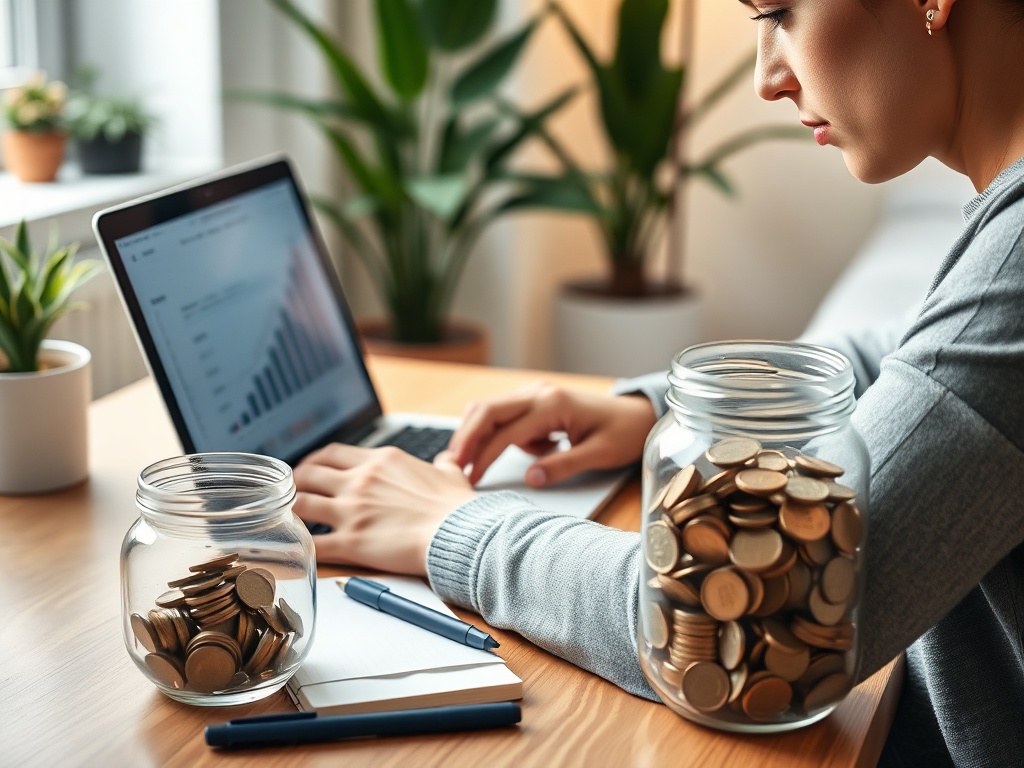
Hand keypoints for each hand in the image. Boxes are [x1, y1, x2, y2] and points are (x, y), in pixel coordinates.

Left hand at [292, 444, 476, 573]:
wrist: (460, 532)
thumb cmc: (457, 506)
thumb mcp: (450, 473)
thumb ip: (443, 464)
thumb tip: (448, 460)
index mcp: (380, 460)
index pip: (332, 452)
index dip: (314, 460)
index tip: (310, 468)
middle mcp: (360, 481)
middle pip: (308, 474)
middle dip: (295, 483)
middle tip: (291, 492)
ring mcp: (352, 511)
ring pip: (301, 504)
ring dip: (292, 511)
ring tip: (289, 518)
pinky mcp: (351, 542)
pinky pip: (313, 543)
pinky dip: (299, 545)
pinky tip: (294, 548)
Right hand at [448, 382, 657, 486]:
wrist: (638, 415)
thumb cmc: (622, 434)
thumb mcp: (598, 454)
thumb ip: (563, 466)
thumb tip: (530, 479)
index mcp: (553, 405)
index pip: (506, 432)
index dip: (484, 457)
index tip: (470, 479)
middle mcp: (539, 392)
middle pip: (486, 411)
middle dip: (465, 438)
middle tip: (451, 466)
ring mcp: (535, 392)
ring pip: (489, 409)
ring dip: (475, 433)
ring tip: (466, 462)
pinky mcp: (535, 399)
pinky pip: (503, 413)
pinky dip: (496, 432)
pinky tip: (518, 450)